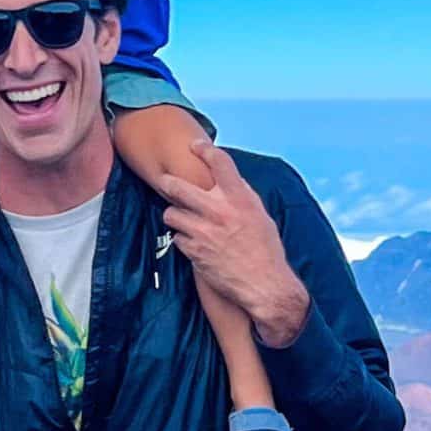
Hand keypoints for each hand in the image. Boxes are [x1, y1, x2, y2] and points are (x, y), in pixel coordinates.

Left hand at [157, 145, 309, 347]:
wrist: (264, 285)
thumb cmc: (266, 250)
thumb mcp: (260, 215)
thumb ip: (241, 196)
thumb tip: (226, 180)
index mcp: (239, 198)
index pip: (219, 162)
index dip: (203, 149)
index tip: (195, 146)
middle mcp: (219, 211)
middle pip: (178, 186)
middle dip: (167, 182)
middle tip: (165, 182)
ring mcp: (203, 231)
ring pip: (171, 213)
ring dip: (175, 216)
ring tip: (184, 220)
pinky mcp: (193, 251)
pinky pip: (177, 238)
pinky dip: (183, 240)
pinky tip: (195, 244)